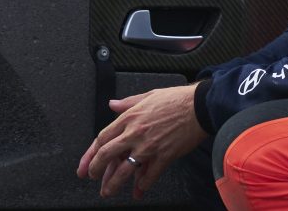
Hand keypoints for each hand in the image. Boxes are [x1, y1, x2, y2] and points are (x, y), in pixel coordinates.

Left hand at [76, 84, 207, 198]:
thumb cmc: (178, 99)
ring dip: (113, 183)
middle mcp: (135, 133)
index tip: (86, 164)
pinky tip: (138, 190)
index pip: (102, 139)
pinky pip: (150, 174)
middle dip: (96, 169)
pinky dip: (143, 184)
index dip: (90, 154)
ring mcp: (149, 146)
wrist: (201, 106)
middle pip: (107, 155)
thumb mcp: (149, 95)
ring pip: (125, 169)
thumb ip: (128, 102)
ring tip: (108, 192)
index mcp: (129, 118)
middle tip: (93, 177)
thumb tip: (113, 104)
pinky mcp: (165, 155)